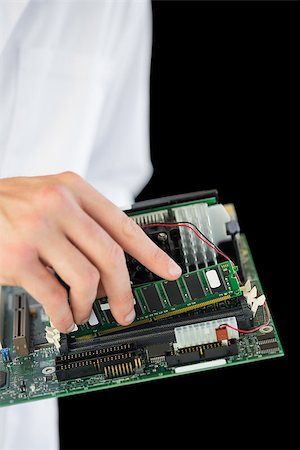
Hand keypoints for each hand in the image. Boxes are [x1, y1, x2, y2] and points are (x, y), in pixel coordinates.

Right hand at [0, 172, 181, 331]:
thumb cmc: (12, 204)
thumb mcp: (51, 197)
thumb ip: (83, 222)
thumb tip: (112, 265)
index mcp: (74, 189)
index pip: (123, 224)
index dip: (151, 253)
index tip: (169, 271)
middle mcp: (59, 205)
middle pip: (111, 256)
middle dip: (123, 291)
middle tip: (125, 310)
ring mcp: (38, 231)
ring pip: (87, 279)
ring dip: (90, 305)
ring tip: (84, 312)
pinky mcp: (18, 258)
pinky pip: (55, 296)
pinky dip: (66, 314)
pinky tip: (65, 317)